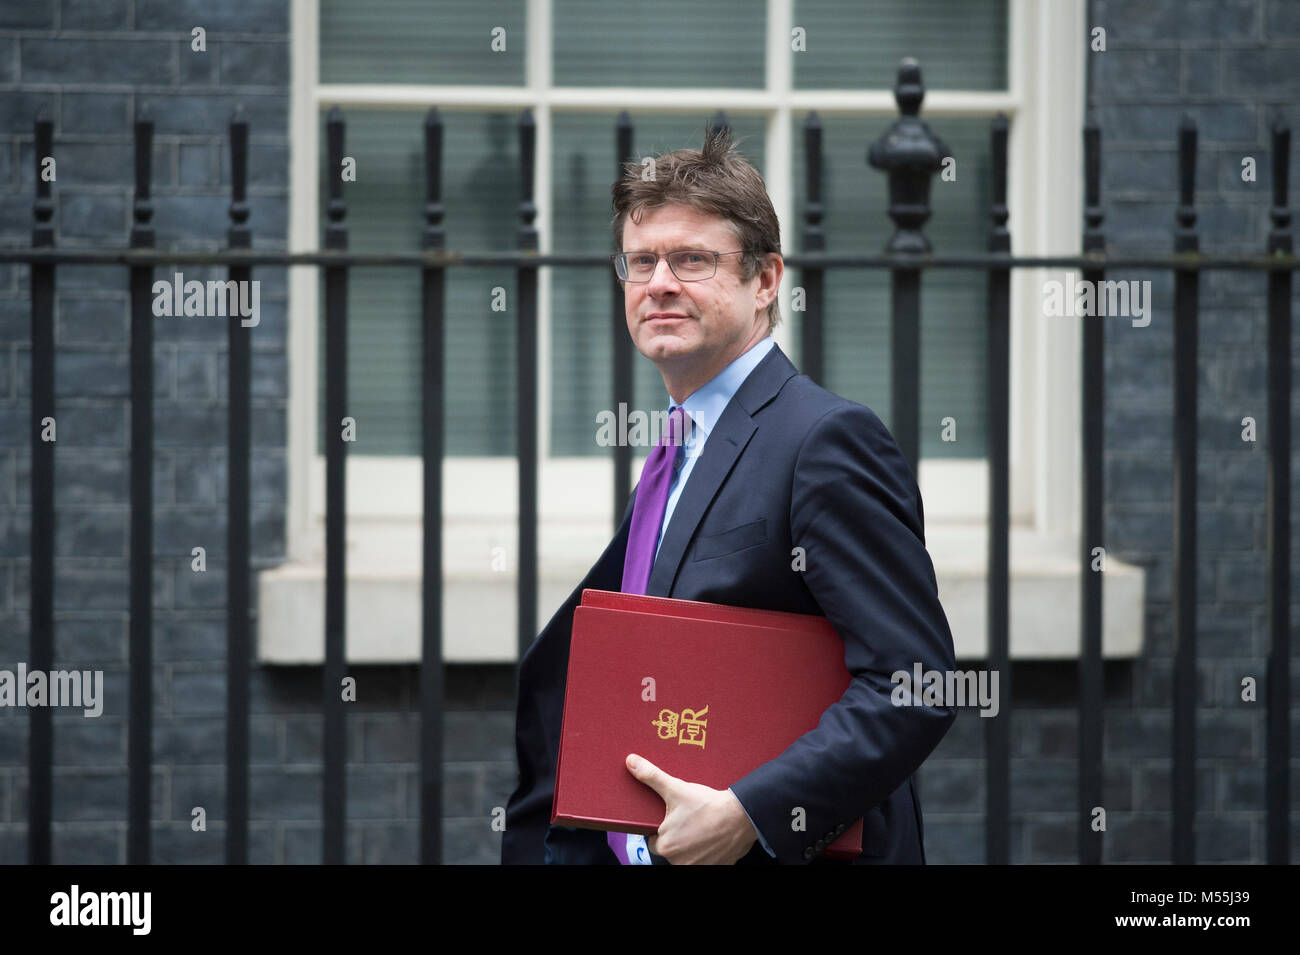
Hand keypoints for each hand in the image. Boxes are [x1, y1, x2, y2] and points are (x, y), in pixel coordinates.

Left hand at [625, 754, 757, 864]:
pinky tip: (713, 837)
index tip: (673, 818)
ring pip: (688, 856)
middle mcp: (679, 861)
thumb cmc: (708, 805)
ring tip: (702, 827)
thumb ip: (651, 776)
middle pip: (671, 849)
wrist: (742, 816)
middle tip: (690, 820)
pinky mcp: (716, 867)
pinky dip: (708, 851)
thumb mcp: (676, 788)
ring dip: (692, 845)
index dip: (662, 828)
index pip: (654, 840)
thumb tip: (631, 762)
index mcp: (666, 845)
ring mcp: (699, 867)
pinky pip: (706, 861)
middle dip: (678, 836)